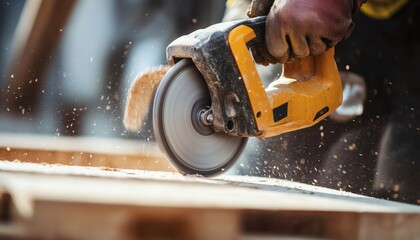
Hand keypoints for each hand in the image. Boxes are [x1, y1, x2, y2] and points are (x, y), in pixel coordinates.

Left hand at [248, 0, 364, 63]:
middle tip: (308, 21)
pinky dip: (335, 32)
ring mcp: (316, 27)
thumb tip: (250, 14)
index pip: (277, 53)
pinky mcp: (336, 28)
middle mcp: (295, 24)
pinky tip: (331, 17)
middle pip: (299, 54)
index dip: (284, 49)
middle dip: (303, 41)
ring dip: (319, 38)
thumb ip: (261, 5)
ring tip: (319, 17)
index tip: (288, 41)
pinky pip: (333, 42)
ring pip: (317, 50)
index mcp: (278, 19)